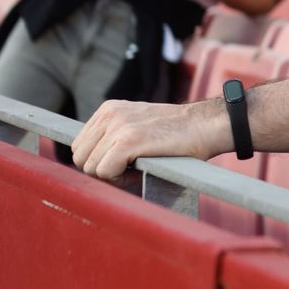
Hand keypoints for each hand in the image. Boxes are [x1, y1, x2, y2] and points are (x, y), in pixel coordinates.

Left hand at [73, 99, 230, 179]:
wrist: (208, 125)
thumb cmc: (179, 133)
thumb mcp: (139, 125)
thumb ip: (114, 136)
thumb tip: (92, 164)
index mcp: (109, 109)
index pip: (80, 145)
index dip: (98, 161)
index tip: (122, 164)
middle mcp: (110, 114)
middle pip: (80, 157)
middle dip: (101, 170)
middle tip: (129, 170)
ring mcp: (118, 126)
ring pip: (90, 167)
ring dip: (112, 175)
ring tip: (137, 169)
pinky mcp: (129, 140)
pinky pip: (105, 171)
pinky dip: (120, 178)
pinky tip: (139, 171)